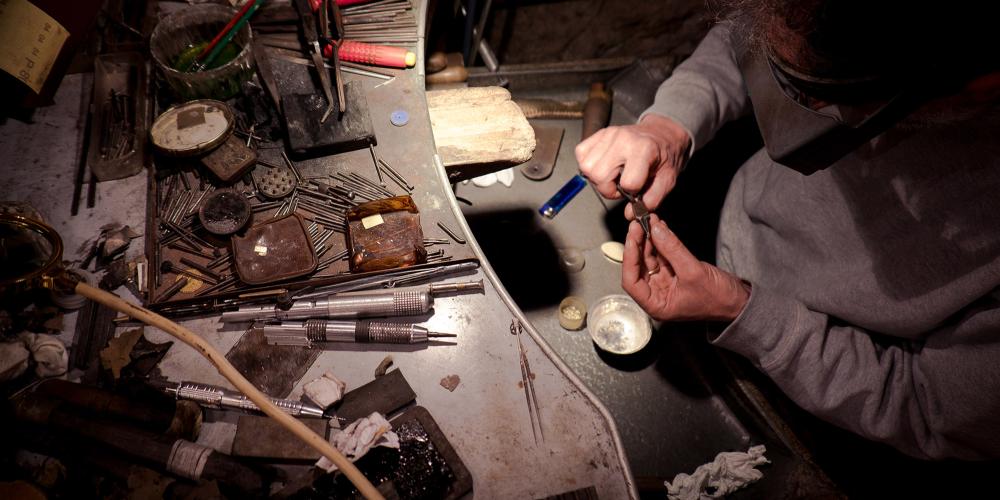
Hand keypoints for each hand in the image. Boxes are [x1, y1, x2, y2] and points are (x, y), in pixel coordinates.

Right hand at [575, 114, 690, 218]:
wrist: (661, 134)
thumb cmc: (664, 155)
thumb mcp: (668, 180)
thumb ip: (652, 199)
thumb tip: (630, 213)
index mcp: (644, 150)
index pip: (628, 183)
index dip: (631, 192)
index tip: (637, 188)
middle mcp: (623, 140)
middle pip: (599, 175)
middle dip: (608, 187)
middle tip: (620, 184)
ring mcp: (609, 134)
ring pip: (586, 166)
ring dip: (596, 177)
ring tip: (612, 174)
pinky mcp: (599, 133)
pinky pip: (581, 152)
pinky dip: (588, 163)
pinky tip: (603, 165)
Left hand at [622, 214, 749, 321]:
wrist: (739, 301)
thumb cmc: (718, 299)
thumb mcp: (693, 271)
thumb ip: (672, 249)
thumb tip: (655, 229)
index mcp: (656, 305)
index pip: (631, 282)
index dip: (629, 258)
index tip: (632, 237)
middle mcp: (657, 296)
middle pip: (639, 267)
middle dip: (638, 245)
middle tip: (640, 224)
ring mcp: (665, 284)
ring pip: (650, 259)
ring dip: (649, 240)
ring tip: (650, 221)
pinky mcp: (674, 274)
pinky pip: (662, 256)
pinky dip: (660, 242)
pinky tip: (659, 228)